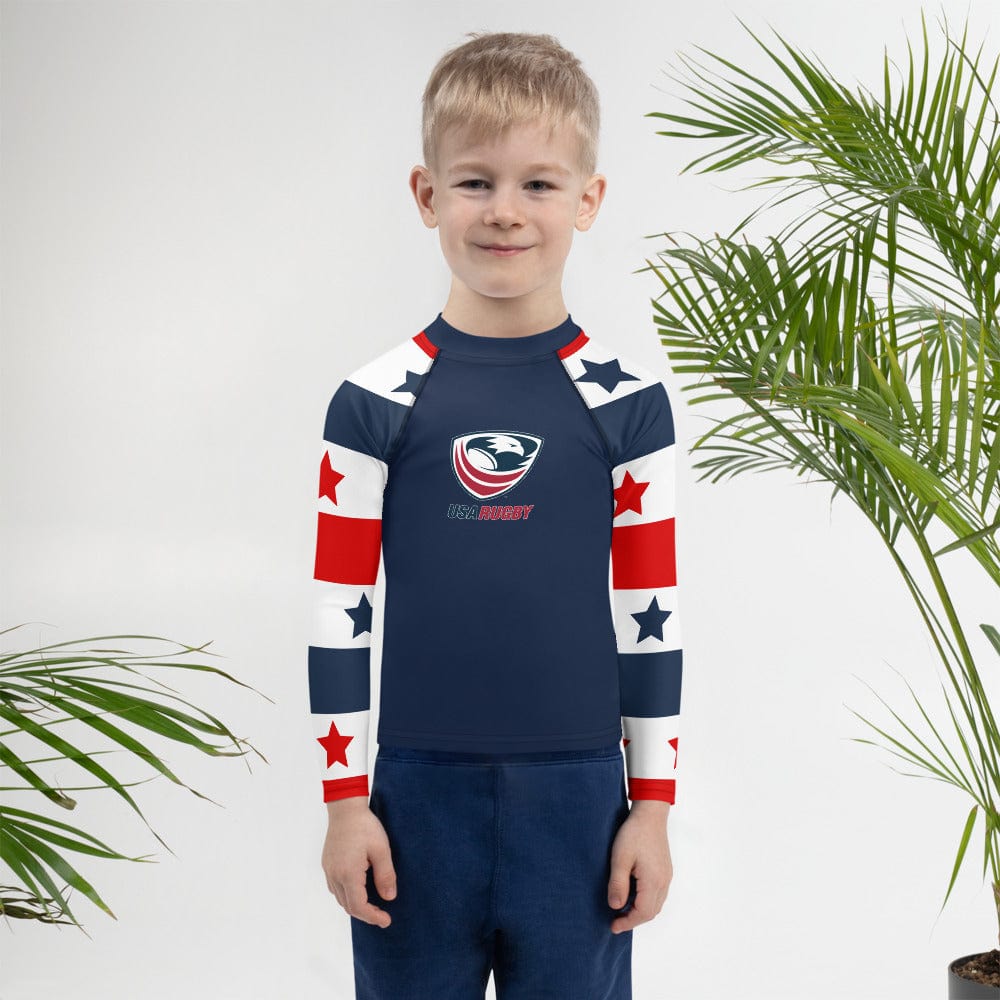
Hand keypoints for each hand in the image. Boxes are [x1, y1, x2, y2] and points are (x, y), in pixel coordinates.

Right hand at [322, 796, 396, 927]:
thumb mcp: (381, 849)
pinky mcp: (327, 863)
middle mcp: (335, 875)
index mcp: (348, 874)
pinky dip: (347, 895)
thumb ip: (385, 875)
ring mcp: (329, 869)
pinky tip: (359, 889)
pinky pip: (335, 888)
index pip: (359, 906)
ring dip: (356, 905)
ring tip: (373, 904)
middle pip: (348, 906)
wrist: (345, 808)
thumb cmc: (365, 826)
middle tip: (383, 915)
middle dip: (365, 914)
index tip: (387, 921)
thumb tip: (389, 898)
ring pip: (340, 898)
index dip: (373, 917)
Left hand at [607, 801, 672, 933]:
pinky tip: (632, 895)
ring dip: (640, 911)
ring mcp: (666, 876)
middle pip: (651, 912)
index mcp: (654, 880)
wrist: (650, 814)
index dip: (628, 922)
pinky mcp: (665, 870)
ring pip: (656, 904)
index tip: (613, 926)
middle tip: (616, 921)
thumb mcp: (620, 858)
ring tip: (622, 910)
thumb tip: (615, 907)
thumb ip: (617, 884)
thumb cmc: (634, 833)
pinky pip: (658, 894)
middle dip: (634, 919)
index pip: (643, 912)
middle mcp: (664, 882)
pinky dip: (646, 901)